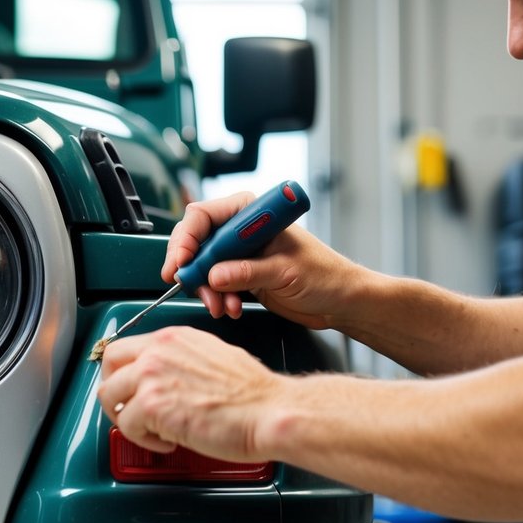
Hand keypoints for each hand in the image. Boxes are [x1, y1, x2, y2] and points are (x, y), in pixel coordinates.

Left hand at [97, 326, 285, 460]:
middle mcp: (158, 351)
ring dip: (127, 419)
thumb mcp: (212, 358)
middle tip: (128, 411)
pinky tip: (168, 441)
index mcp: (173, 338)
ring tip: (153, 431)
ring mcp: (152, 377)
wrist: (269, 411)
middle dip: (114, 392)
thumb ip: (181, 363)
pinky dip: (144, 440)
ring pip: (109, 397)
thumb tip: (166, 381)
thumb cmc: (253, 395)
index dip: (121, 372)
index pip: (125, 347)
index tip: (127, 388)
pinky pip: (127, 427)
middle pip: (108, 366)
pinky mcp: (153, 406)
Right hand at [164, 192, 350, 328]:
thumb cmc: (326, 274)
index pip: (204, 216)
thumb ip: (247, 272)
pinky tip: (231, 308)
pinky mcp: (241, 275)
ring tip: (221, 305)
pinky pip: (215, 285)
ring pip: (202, 267)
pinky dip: (217, 298)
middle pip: (196, 241)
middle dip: (192, 267)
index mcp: (252, 215)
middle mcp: (242, 231)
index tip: (182, 262)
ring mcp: (240, 254)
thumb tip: (214, 275)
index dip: (186, 238)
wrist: (340, 301)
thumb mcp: (284, 272)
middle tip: (191, 286)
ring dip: (206, 289)